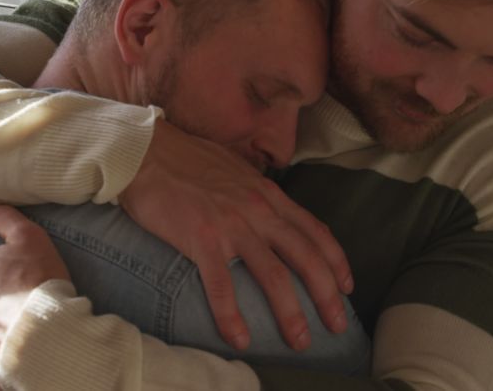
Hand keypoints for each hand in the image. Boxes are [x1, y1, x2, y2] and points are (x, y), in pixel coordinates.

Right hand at [119, 119, 352, 351]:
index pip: (314, 230)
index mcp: (268, 194)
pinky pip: (222, 284)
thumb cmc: (186, 160)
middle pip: (305, 257)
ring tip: (299, 340)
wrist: (146, 152)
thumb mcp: (236, 170)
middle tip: (337, 326)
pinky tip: (240, 338)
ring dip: (290, 313)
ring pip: (273, 275)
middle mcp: (258, 209)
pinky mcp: (201, 239)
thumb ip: (256, 193)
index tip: (346, 287)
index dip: (336, 261)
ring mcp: (231, 224)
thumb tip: (267, 211)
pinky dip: (232, 315)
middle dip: (327, 295)